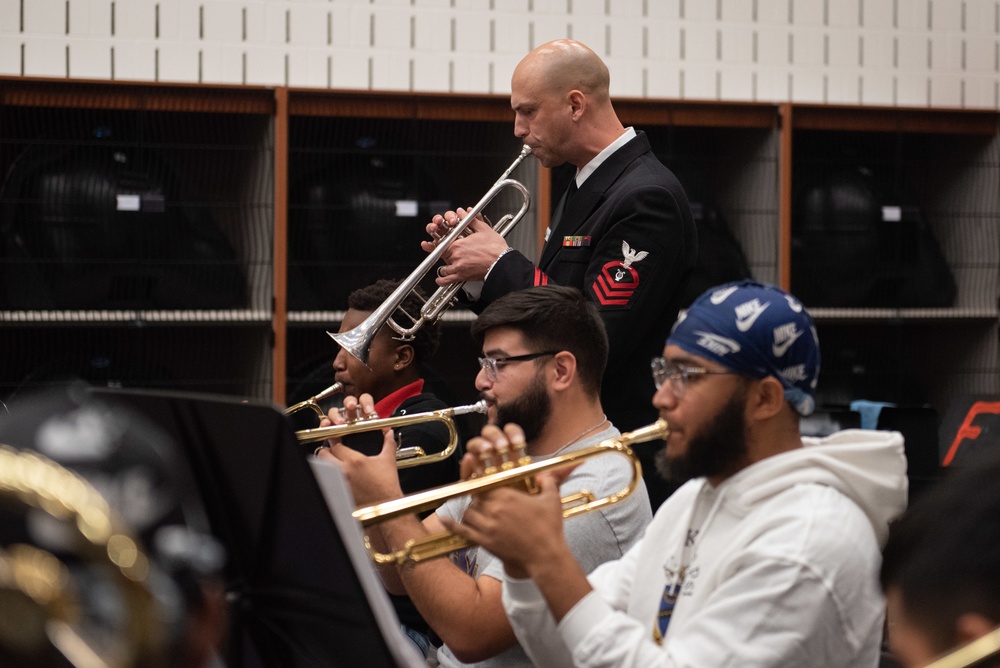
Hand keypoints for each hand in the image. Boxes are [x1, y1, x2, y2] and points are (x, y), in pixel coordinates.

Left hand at [315, 394, 401, 505]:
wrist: (385, 505)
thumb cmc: (386, 487)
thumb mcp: (388, 461)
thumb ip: (388, 443)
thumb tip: (389, 433)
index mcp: (355, 461)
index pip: (336, 446)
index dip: (336, 442)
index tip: (338, 442)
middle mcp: (344, 472)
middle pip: (323, 455)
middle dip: (327, 452)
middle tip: (332, 452)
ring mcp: (339, 483)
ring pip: (322, 468)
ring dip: (326, 464)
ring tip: (334, 464)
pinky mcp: (338, 492)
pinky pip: (328, 480)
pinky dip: (330, 476)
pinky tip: (338, 476)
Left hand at [422, 208, 509, 284]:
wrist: (501, 263)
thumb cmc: (495, 248)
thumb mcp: (483, 229)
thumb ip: (469, 220)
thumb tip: (462, 212)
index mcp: (458, 244)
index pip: (441, 242)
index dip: (438, 242)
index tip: (437, 242)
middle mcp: (455, 256)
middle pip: (442, 255)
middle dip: (444, 253)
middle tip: (448, 252)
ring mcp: (458, 267)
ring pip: (443, 267)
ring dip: (444, 266)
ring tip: (448, 264)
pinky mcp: (462, 277)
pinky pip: (446, 280)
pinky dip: (442, 280)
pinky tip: (440, 279)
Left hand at [444, 424, 573, 577]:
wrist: (546, 556)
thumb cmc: (550, 528)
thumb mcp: (552, 500)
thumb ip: (548, 482)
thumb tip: (544, 474)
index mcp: (507, 495)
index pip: (486, 484)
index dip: (484, 485)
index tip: (484, 486)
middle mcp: (494, 508)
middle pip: (476, 498)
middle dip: (479, 500)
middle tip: (485, 504)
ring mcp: (488, 526)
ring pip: (469, 512)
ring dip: (471, 512)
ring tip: (478, 515)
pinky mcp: (485, 541)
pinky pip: (463, 530)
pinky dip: (452, 525)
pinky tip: (443, 520)